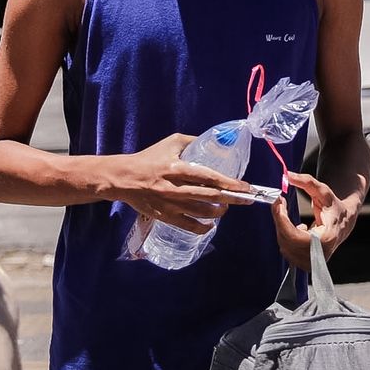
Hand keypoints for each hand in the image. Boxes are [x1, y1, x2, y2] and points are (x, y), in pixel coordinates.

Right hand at [113, 134, 253, 232]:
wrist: (123, 178)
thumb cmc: (148, 158)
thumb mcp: (170, 143)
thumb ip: (191, 142)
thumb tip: (212, 141)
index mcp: (177, 168)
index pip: (209, 176)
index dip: (229, 182)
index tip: (245, 186)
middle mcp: (175, 188)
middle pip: (210, 196)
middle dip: (231, 199)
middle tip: (246, 199)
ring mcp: (170, 204)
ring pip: (201, 212)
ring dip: (218, 212)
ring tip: (224, 208)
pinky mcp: (164, 216)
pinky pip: (188, 226)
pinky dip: (202, 228)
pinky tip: (210, 225)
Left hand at [272, 171, 357, 268]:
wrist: (343, 223)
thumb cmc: (333, 206)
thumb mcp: (323, 191)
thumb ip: (306, 181)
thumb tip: (288, 175)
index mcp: (327, 237)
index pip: (294, 235)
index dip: (282, 219)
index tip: (279, 202)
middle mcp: (321, 253)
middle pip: (287, 241)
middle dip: (280, 221)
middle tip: (280, 205)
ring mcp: (313, 261)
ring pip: (285, 246)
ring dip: (282, 229)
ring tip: (293, 219)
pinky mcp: (306, 263)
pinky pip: (286, 251)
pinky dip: (286, 237)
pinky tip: (297, 231)